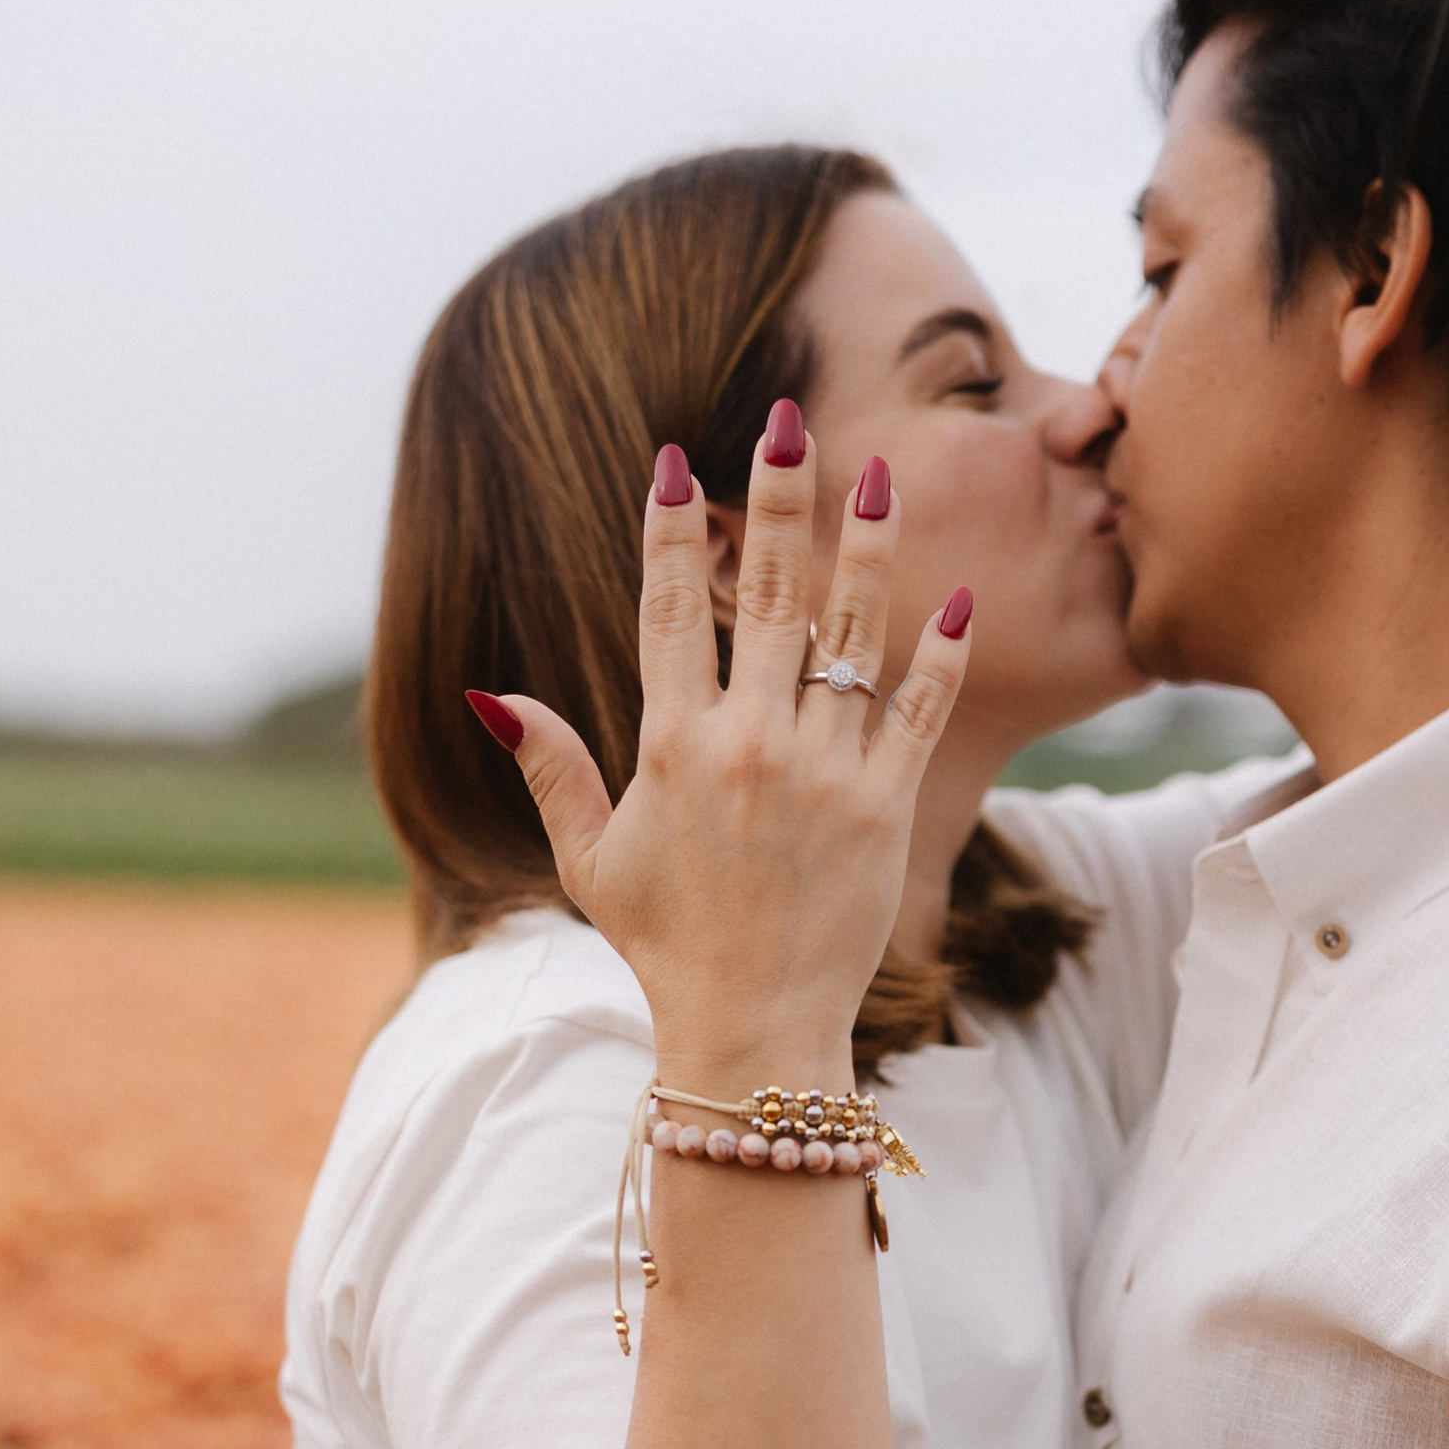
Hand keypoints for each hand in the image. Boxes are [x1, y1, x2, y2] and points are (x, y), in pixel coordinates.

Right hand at [478, 416, 972, 1076]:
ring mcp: (821, 774)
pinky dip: (939, 657)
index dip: (668, 529)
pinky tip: (959, 596)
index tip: (676, 459)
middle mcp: (746, 746)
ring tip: (880, 475)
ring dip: (865, 550)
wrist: (753, 1027)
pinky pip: (917, 714)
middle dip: (777, 501)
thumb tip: (490, 692)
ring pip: (848, 638)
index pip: (664, 610)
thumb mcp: (591, 859)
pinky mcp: (884, 809)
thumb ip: (553, 766)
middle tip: (792, 421)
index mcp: (671, 747)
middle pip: (763, 596)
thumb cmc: (667, 946)